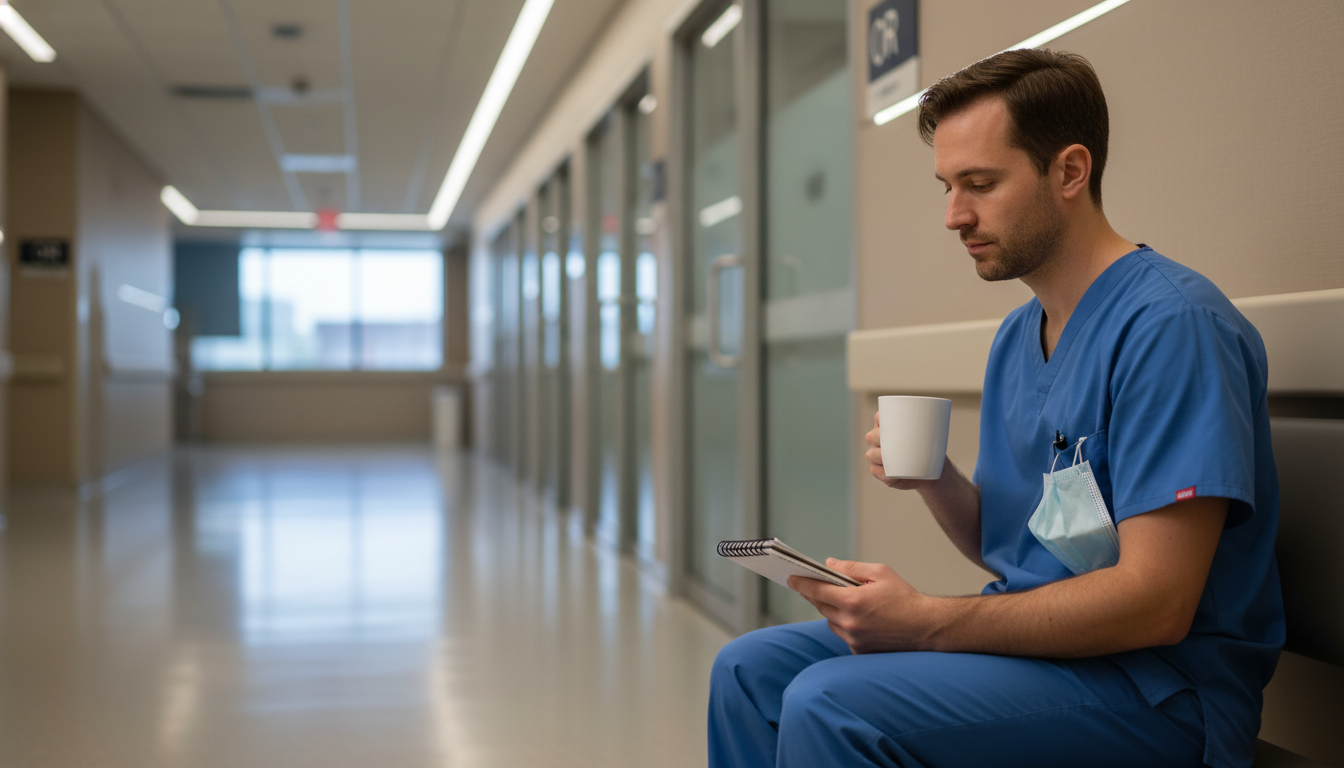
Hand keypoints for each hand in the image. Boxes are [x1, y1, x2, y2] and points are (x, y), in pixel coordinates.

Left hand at [787, 559, 934, 654]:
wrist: (927, 628)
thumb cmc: (906, 598)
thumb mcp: (880, 573)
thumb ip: (851, 567)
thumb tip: (829, 564)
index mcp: (852, 601)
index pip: (816, 590)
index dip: (801, 583)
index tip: (791, 578)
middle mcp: (850, 623)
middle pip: (821, 606)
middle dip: (819, 595)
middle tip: (817, 585)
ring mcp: (854, 640)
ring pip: (831, 622)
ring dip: (833, 611)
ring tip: (847, 601)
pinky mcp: (860, 651)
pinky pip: (843, 635)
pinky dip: (846, 625)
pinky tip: (861, 619)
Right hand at [865, 412, 939, 490]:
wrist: (929, 470)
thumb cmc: (929, 449)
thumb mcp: (932, 436)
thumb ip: (931, 427)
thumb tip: (939, 418)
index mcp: (888, 428)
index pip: (880, 418)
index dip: (880, 418)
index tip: (887, 419)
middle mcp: (878, 441)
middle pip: (872, 436)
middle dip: (877, 437)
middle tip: (891, 440)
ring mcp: (877, 457)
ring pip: (871, 454)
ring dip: (877, 455)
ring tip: (889, 457)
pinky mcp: (880, 472)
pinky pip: (876, 471)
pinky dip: (881, 472)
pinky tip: (886, 472)